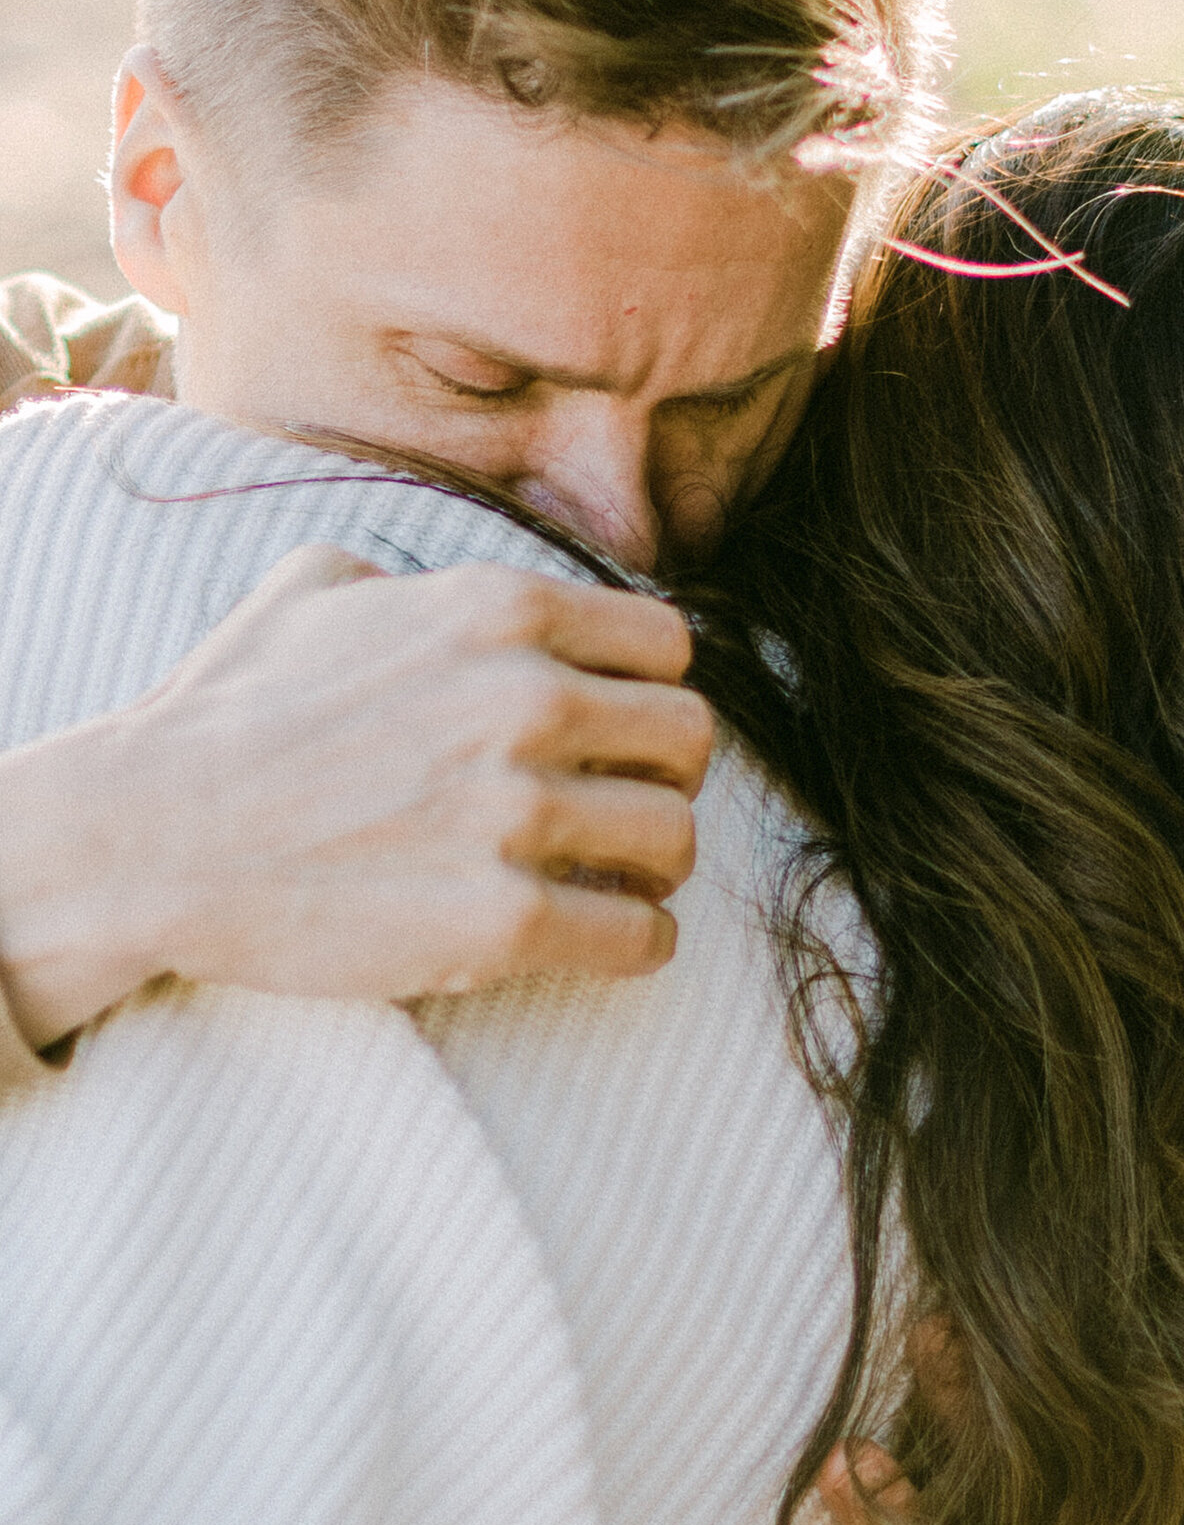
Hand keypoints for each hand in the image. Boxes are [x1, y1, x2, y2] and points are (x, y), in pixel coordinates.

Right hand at [0, 546, 714, 1044]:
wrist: (151, 835)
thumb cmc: (225, 714)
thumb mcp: (313, 589)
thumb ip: (411, 580)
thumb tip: (441, 593)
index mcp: (497, 612)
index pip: (666, 646)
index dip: (648, 694)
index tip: (616, 735)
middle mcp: (524, 700)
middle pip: (692, 740)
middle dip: (664, 779)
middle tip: (619, 810)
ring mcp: (517, 813)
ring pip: (679, 839)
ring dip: (654, 867)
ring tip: (612, 881)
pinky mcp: (502, 921)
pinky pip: (642, 938)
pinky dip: (639, 944)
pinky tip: (605, 938)